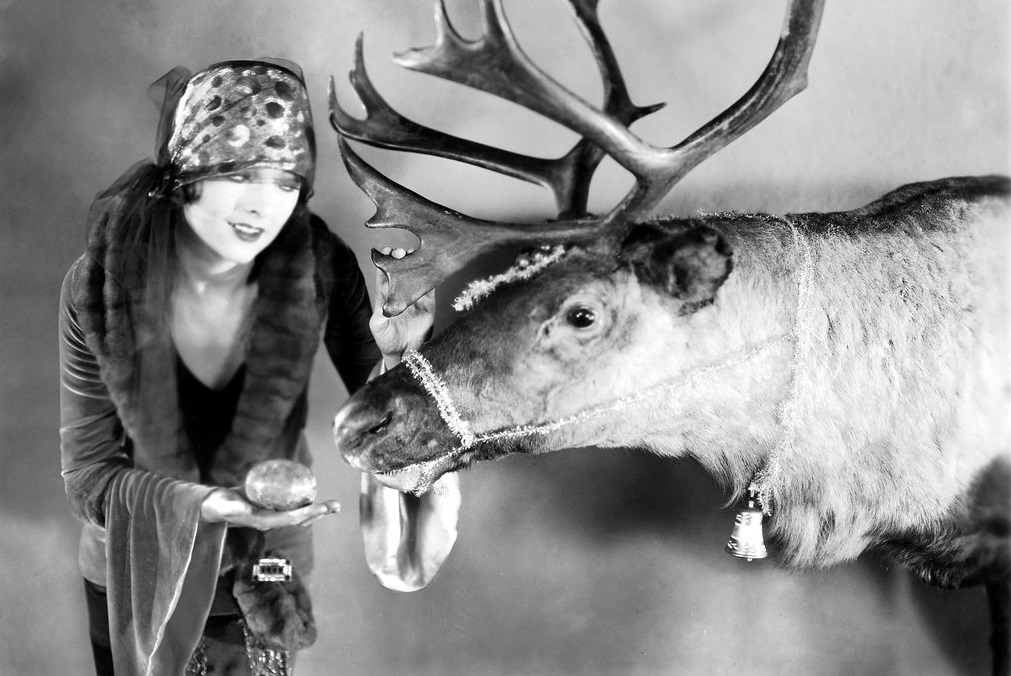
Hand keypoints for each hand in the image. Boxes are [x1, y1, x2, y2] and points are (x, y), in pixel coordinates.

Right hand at [200, 487, 340, 529]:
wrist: (215, 505)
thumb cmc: (218, 505)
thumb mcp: (224, 506)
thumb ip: (232, 507)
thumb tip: (244, 507)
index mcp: (263, 521)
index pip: (289, 518)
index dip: (306, 513)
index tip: (321, 507)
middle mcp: (271, 520)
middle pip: (300, 518)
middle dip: (318, 513)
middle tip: (335, 505)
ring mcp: (273, 515)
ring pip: (299, 514)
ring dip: (317, 510)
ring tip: (334, 505)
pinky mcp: (273, 507)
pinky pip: (293, 506)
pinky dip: (305, 501)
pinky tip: (316, 494)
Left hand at [370, 247, 435, 367]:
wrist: (406, 353)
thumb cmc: (387, 340)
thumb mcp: (378, 328)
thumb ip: (378, 316)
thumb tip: (382, 306)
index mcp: (385, 296)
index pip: (384, 274)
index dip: (384, 261)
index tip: (384, 250)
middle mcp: (401, 293)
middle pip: (400, 271)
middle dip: (399, 258)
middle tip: (400, 251)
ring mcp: (415, 297)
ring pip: (415, 275)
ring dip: (414, 263)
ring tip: (413, 253)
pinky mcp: (428, 303)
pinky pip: (430, 287)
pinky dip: (430, 276)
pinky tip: (428, 266)